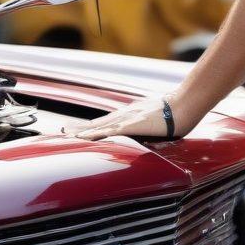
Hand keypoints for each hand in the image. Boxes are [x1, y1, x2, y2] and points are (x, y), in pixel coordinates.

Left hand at [61, 97, 184, 141]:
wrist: (181, 107)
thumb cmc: (171, 113)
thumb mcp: (153, 117)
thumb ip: (145, 122)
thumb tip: (144, 127)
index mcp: (128, 115)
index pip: (104, 121)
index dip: (90, 126)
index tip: (77, 129)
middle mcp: (123, 115)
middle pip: (97, 122)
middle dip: (80, 127)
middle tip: (63, 130)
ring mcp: (125, 119)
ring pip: (98, 126)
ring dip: (82, 131)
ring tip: (67, 134)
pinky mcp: (129, 125)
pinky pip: (107, 131)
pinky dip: (94, 134)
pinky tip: (83, 137)